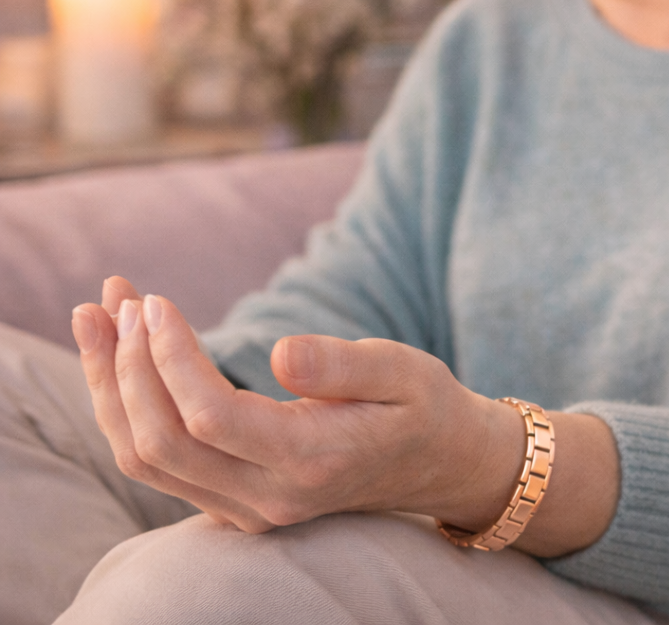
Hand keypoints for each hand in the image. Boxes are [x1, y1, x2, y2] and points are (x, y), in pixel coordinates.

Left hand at [71, 277, 523, 534]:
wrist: (437, 463)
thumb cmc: (422, 405)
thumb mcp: (403, 371)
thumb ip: (344, 364)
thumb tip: (278, 352)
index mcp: (312, 461)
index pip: (211, 418)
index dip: (171, 358)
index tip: (156, 301)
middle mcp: (269, 498)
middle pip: (161, 443)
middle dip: (123, 366)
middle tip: (117, 297)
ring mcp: (246, 508)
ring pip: (146, 459)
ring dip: (109, 386)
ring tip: (95, 317)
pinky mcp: (232, 499)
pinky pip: (158, 462)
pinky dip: (127, 406)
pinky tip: (117, 357)